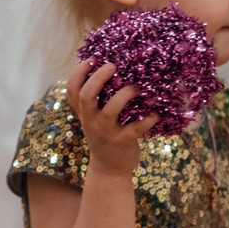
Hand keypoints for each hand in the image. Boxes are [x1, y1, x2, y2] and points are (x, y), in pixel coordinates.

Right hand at [70, 61, 145, 176]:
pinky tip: (156, 113)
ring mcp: (106, 132)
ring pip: (110, 110)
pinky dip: (148, 118)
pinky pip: (136, 127)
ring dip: (124, 95)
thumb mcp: (94, 119)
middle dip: (98, 78)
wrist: (109, 168)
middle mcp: (91, 120)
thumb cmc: (105, 136)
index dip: (78, 72)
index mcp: (83, 112)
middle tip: (112, 66)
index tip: (92, 59)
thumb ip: (97, 100)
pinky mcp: (122, 141)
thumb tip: (114, 70)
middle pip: (86, 95)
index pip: (72, 90)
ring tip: (135, 87)